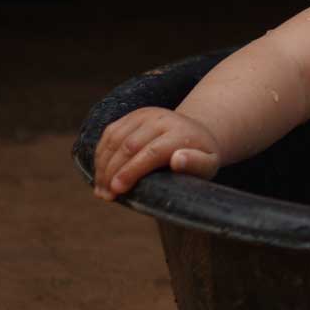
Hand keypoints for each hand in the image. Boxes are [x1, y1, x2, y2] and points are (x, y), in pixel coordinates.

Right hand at [93, 107, 221, 199]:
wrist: (193, 133)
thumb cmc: (199, 156)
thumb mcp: (209, 164)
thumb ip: (197, 164)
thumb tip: (178, 160)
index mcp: (181, 132)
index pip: (152, 151)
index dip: (131, 171)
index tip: (118, 190)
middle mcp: (162, 119)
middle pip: (129, 146)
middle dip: (113, 172)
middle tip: (106, 195)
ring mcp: (144, 115)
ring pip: (115, 139)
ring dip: (103, 166)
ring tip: (101, 190)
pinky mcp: (131, 116)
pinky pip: (109, 133)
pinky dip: (100, 155)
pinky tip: (100, 174)